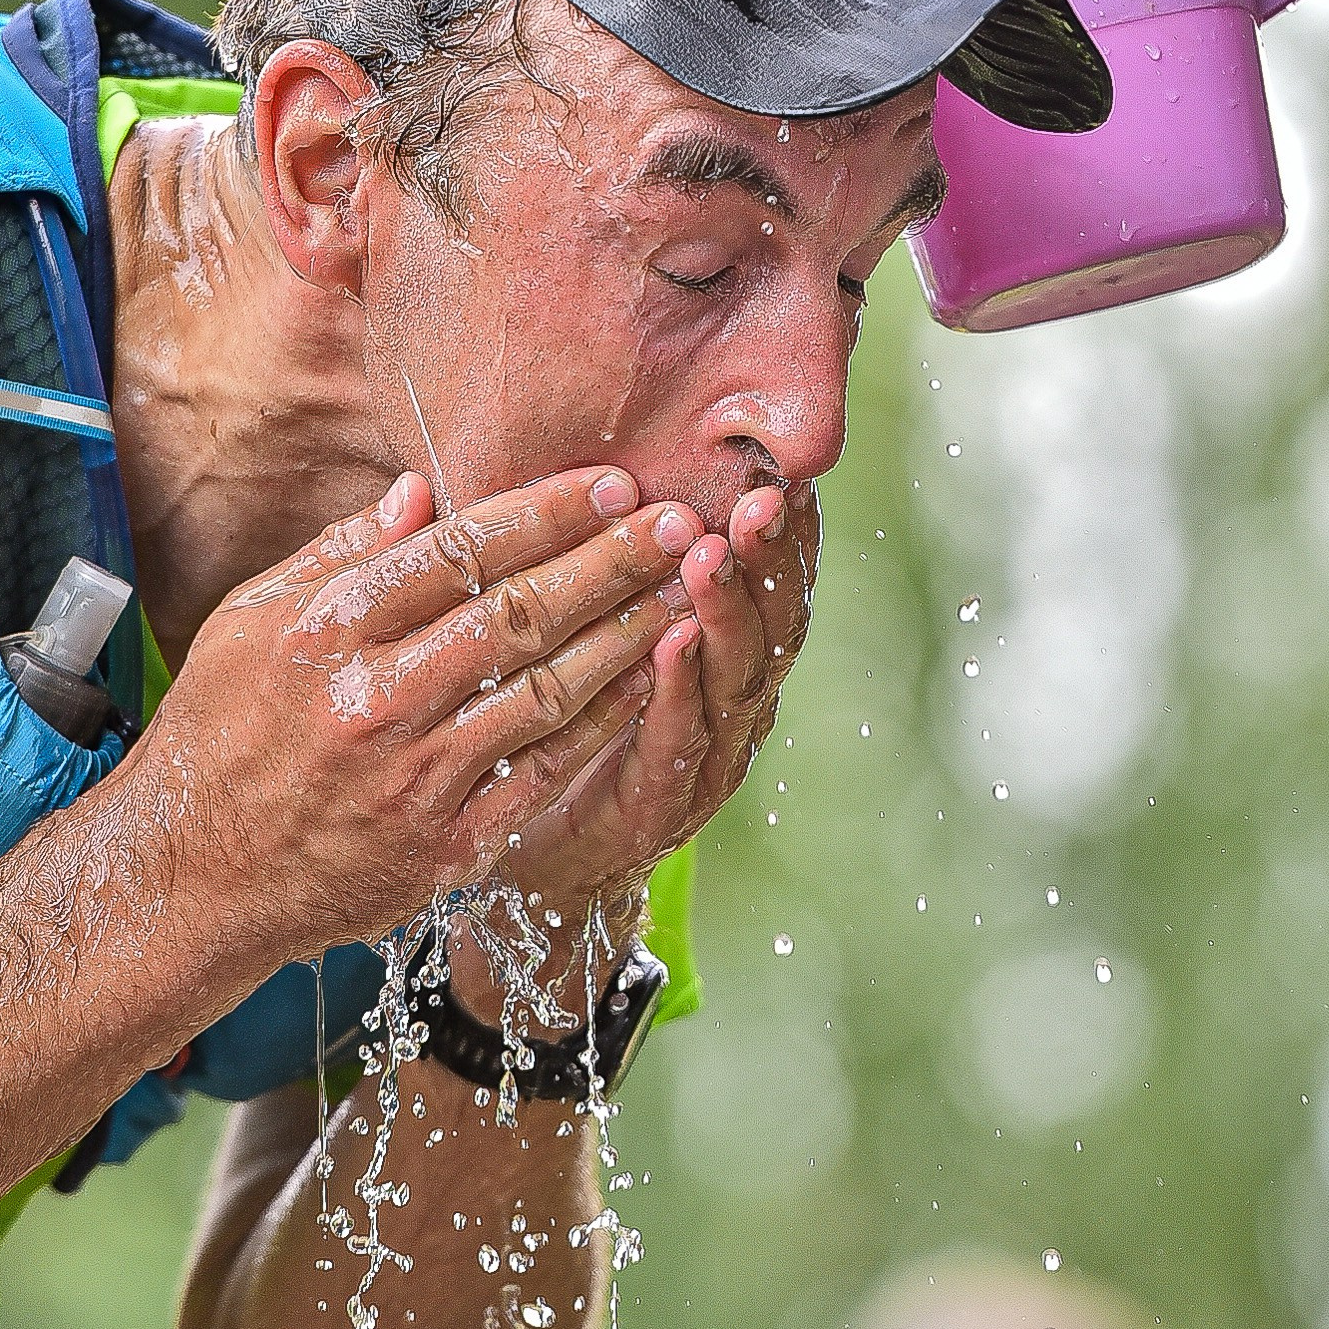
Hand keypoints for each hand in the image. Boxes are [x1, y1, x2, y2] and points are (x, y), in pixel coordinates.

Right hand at [115, 465, 701, 1014]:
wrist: (191, 879)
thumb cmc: (216, 738)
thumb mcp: (247, 624)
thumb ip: (335, 555)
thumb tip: (419, 492)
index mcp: (327, 634)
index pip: (459, 554)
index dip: (544, 514)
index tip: (609, 482)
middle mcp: (376, 702)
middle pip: (517, 614)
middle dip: (609, 561)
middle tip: (677, 520)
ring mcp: (416, 779)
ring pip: (545, 692)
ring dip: (624, 636)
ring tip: (683, 589)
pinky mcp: (444, 845)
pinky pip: (541, 773)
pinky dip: (600, 725)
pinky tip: (646, 682)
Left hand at [449, 479, 819, 1021]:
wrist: (545, 863)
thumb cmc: (572, 725)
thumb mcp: (599, 635)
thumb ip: (610, 564)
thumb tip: (604, 470)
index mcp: (724, 655)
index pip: (767, 581)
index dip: (783, 530)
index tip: (782, 466)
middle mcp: (732, 704)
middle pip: (770, 621)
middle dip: (771, 557)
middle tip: (767, 496)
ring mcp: (706, 757)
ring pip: (735, 677)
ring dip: (728, 613)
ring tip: (717, 554)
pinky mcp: (661, 804)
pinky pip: (678, 741)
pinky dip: (679, 691)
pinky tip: (673, 644)